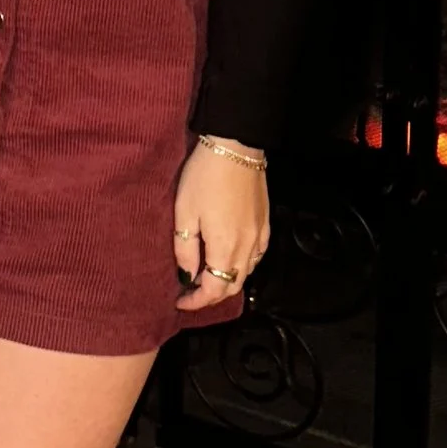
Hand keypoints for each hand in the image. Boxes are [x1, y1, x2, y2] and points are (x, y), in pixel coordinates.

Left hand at [173, 140, 269, 310]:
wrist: (235, 146)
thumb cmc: (203, 177)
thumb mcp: (184, 212)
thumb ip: (185, 249)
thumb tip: (187, 276)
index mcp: (225, 247)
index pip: (213, 290)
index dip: (196, 301)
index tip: (180, 301)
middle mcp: (247, 247)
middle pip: (233, 286)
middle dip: (211, 296)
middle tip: (191, 292)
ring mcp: (260, 236)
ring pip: (247, 273)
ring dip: (227, 281)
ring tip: (207, 276)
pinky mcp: (266, 224)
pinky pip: (257, 257)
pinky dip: (243, 266)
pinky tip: (230, 258)